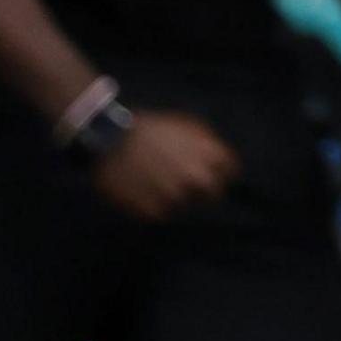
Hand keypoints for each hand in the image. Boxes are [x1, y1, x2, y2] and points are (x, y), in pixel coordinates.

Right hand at [91, 110, 239, 221]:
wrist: (110, 138)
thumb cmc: (149, 129)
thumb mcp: (186, 125)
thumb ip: (207, 143)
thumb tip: (218, 159)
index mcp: (208, 155)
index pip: (230, 171)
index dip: (221, 173)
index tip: (212, 175)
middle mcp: (197, 178)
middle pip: (213, 194)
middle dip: (203, 191)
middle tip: (187, 187)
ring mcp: (175, 196)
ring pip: (185, 206)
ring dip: (175, 198)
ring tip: (155, 184)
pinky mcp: (153, 211)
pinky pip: (160, 215)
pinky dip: (153, 207)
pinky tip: (141, 192)